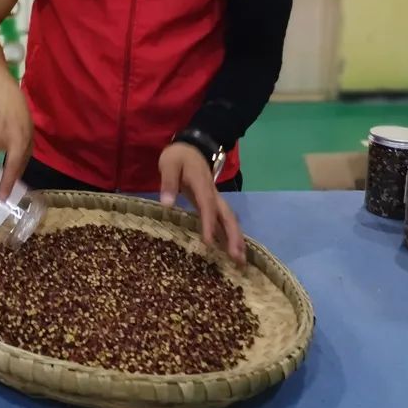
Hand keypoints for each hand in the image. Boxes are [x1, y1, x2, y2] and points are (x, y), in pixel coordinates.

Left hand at [159, 142, 245, 264]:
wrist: (191, 146)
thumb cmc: (178, 156)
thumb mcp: (168, 164)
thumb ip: (168, 183)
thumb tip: (167, 205)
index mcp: (202, 184)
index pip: (207, 206)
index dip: (209, 224)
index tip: (209, 242)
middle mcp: (212, 193)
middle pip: (227, 216)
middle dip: (233, 237)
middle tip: (237, 258)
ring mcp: (214, 198)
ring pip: (229, 219)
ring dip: (235, 238)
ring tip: (241, 261)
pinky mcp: (212, 202)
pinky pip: (223, 219)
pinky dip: (229, 234)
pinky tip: (231, 249)